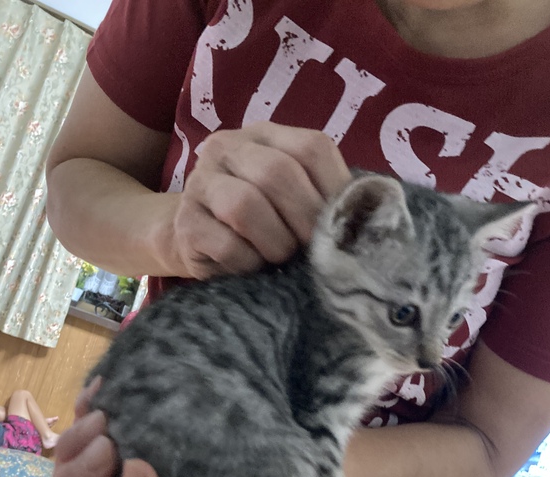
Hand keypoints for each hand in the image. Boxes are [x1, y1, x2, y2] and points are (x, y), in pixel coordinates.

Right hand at [155, 121, 350, 278]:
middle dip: (304, 220)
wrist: (198, 241)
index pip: (312, 148)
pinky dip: (248, 263)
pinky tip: (252, 267)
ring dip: (275, 243)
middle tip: (309, 249)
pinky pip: (225, 243)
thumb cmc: (261, 224)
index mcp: (266, 136)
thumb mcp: (293, 201)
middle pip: (277, 173)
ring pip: (245, 205)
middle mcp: (229, 148)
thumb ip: (323, 198)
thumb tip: (363, 224)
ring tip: (279, 258)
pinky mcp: (185, 222)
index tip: (338, 226)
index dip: (333, 191)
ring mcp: (201, 183)